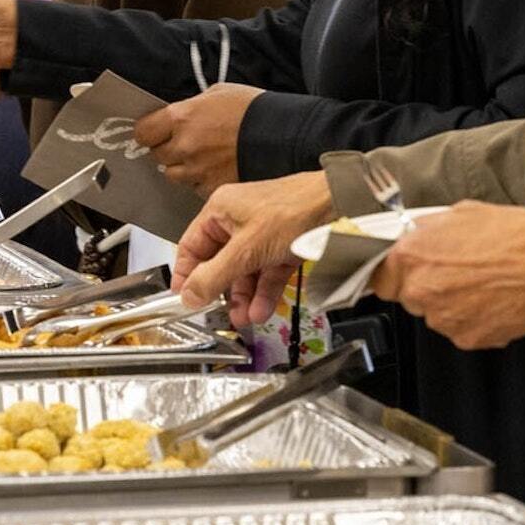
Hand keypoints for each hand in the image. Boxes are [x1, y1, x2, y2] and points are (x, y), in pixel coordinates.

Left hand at [132, 84, 261, 191]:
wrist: (283, 135)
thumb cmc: (254, 110)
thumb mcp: (218, 92)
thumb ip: (192, 106)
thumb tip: (180, 115)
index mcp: (181, 118)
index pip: (143, 132)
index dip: (149, 132)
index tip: (154, 132)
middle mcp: (184, 146)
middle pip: (158, 155)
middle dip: (169, 149)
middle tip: (188, 142)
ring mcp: (198, 171)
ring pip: (175, 175)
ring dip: (184, 168)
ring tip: (205, 158)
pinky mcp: (212, 189)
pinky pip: (196, 188)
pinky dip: (202, 181)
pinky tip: (218, 169)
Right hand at [175, 171, 334, 325]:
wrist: (340, 205)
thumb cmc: (293, 212)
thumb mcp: (247, 250)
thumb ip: (215, 276)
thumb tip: (188, 295)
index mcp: (221, 210)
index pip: (191, 246)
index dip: (186, 274)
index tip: (184, 299)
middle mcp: (238, 219)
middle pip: (220, 261)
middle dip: (221, 291)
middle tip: (219, 314)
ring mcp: (263, 232)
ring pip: (246, 269)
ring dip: (244, 295)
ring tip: (245, 318)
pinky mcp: (284, 243)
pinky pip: (267, 270)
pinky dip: (264, 290)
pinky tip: (262, 309)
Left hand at [369, 203, 524, 349]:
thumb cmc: (513, 235)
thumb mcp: (461, 213)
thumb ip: (428, 228)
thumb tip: (416, 233)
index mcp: (413, 257)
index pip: (379, 278)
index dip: (393, 274)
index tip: (404, 272)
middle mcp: (422, 291)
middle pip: (410, 297)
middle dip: (429, 285)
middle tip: (459, 270)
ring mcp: (445, 319)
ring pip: (438, 315)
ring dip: (453, 303)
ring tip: (484, 282)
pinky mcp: (469, 339)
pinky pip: (462, 329)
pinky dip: (475, 318)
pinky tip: (495, 298)